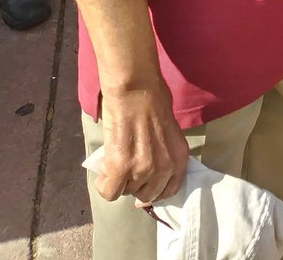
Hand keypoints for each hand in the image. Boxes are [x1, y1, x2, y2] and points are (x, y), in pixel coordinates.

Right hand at [95, 85, 188, 205]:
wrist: (135, 89)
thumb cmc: (152, 100)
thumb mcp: (169, 132)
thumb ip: (164, 153)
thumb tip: (151, 169)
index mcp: (180, 157)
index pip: (170, 189)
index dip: (154, 191)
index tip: (143, 188)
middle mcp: (165, 167)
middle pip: (147, 194)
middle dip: (135, 185)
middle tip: (126, 171)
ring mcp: (143, 170)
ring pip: (127, 192)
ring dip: (119, 182)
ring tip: (114, 163)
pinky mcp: (121, 169)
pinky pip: (110, 192)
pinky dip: (103, 185)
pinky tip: (102, 172)